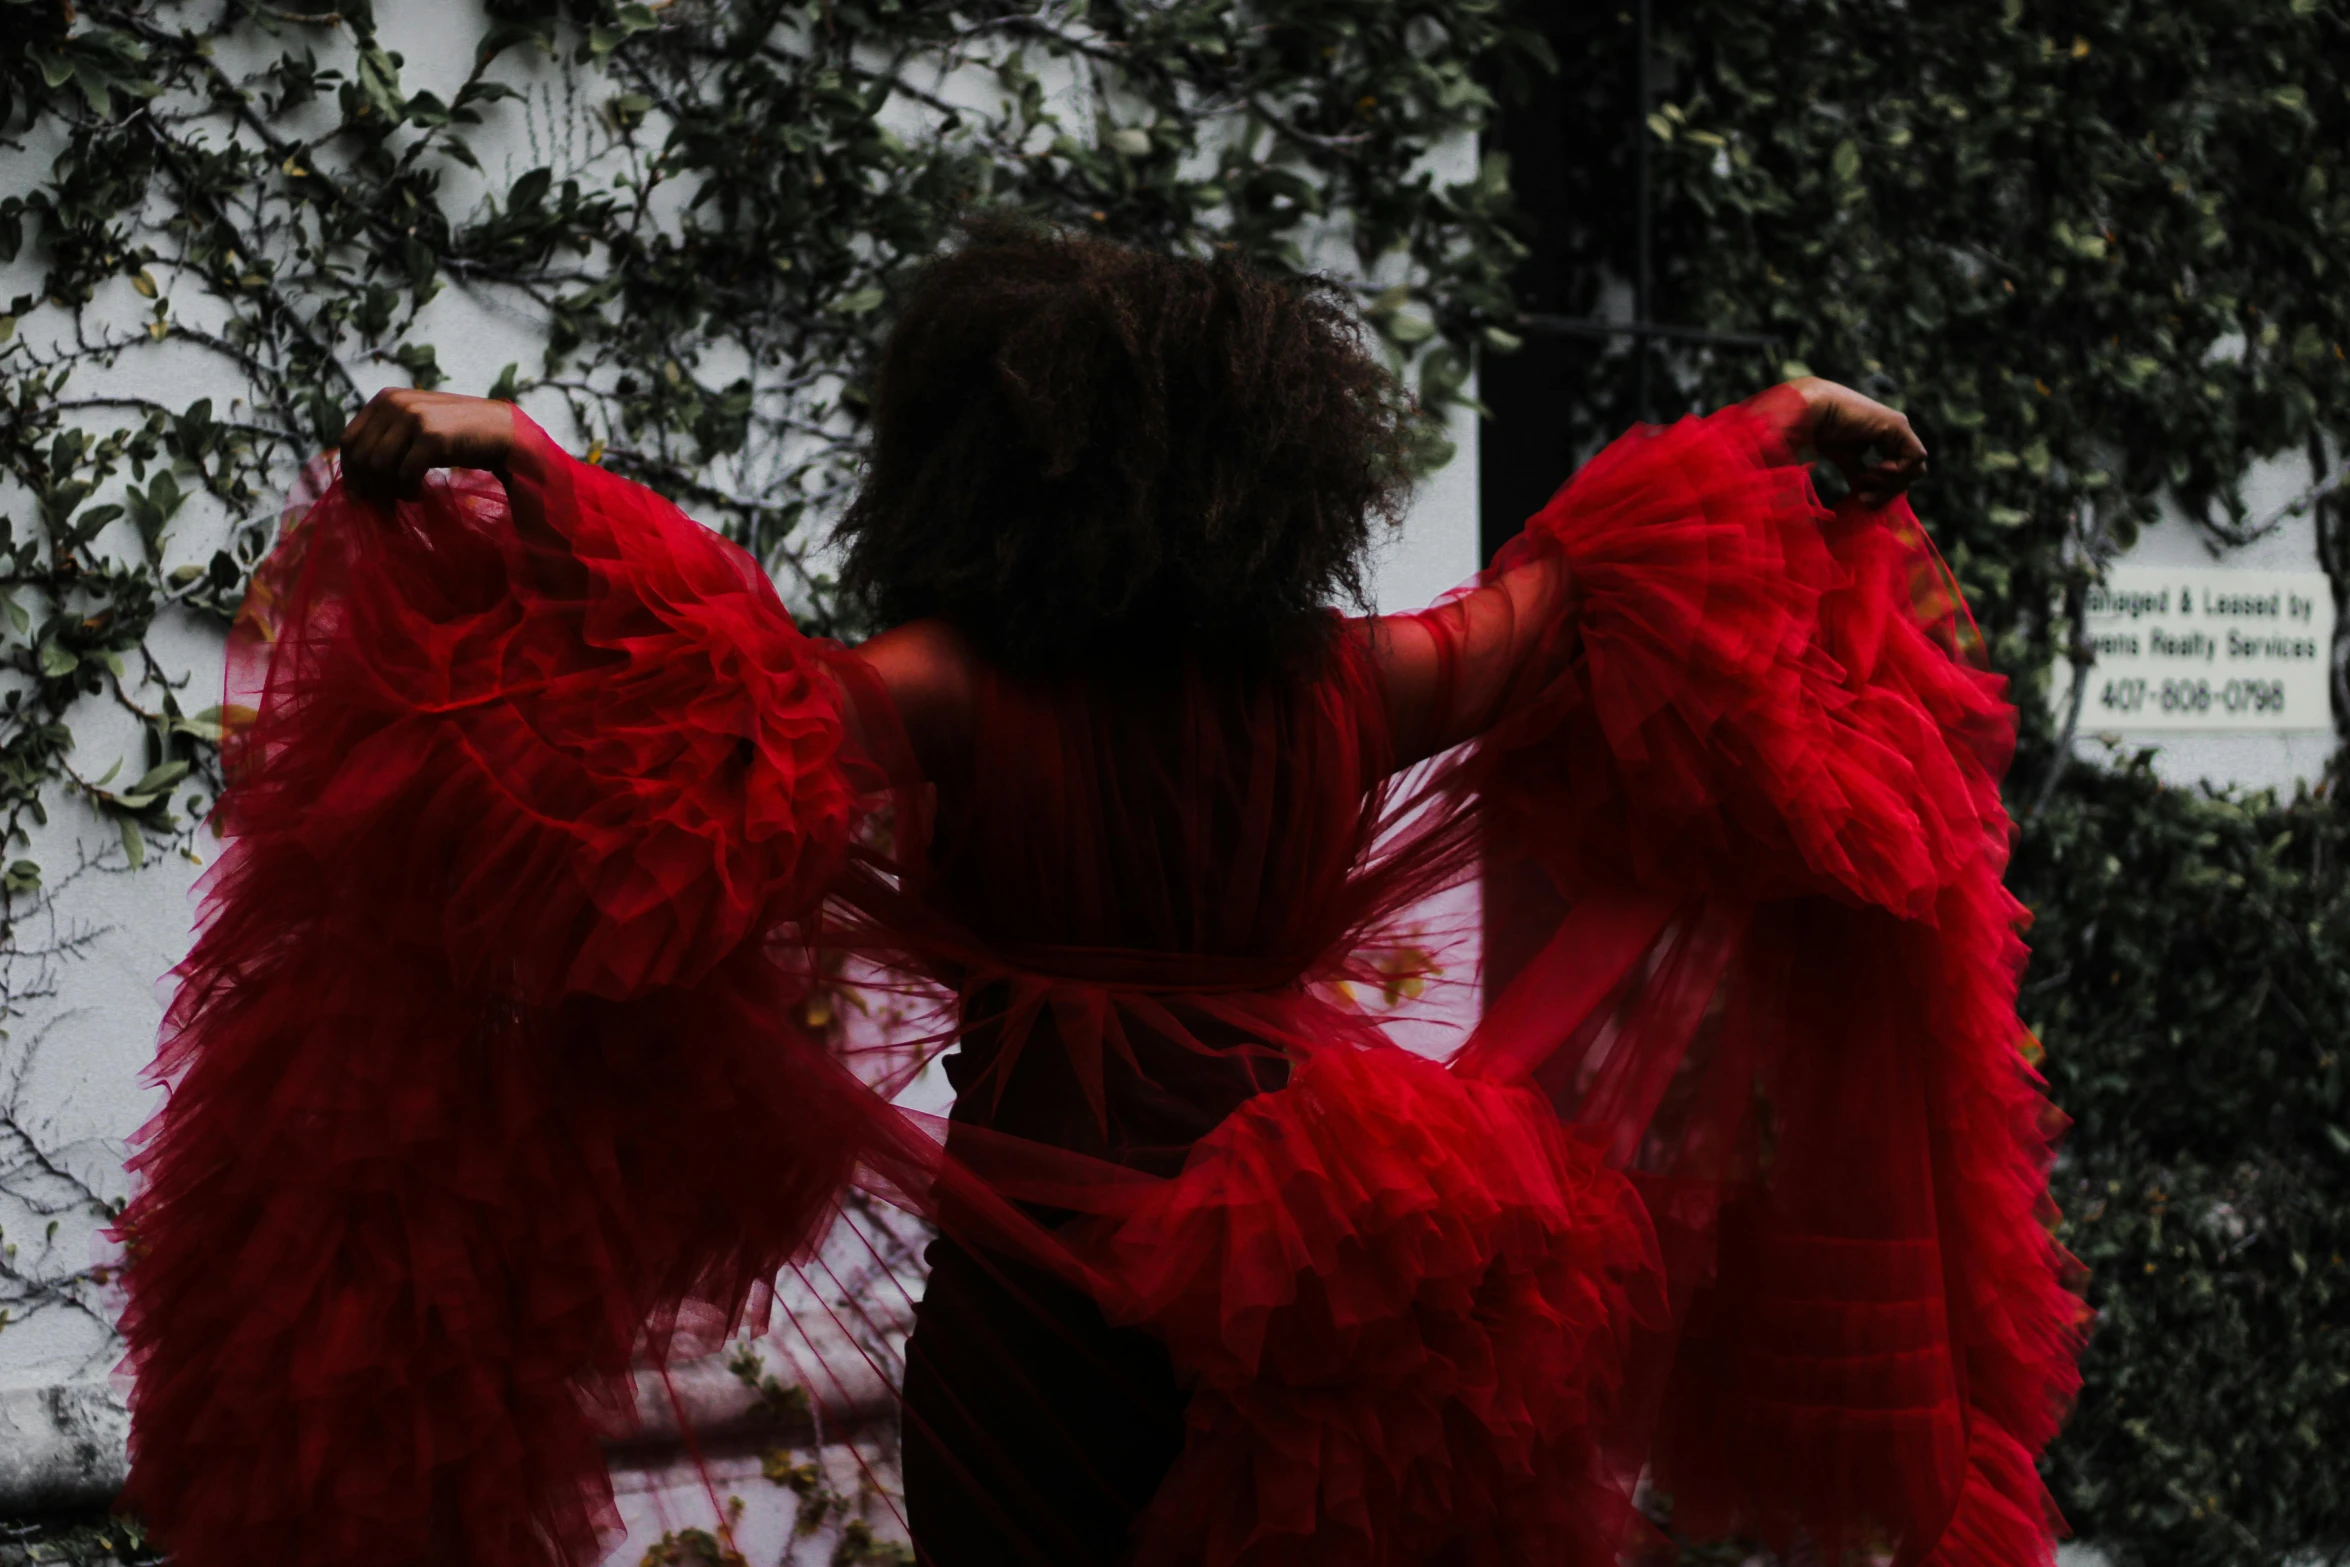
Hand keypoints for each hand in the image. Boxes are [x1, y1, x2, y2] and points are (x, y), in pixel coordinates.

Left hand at [337, 389, 515, 502]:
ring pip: (379, 466)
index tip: (357, 496)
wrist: (500, 430)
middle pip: (362, 456)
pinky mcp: (432, 436)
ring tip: (406, 496)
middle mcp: (395, 403)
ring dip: (390, 490)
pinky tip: (418, 494)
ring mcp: (414, 417)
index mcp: (385, 399)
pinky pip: (405, 474)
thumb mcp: (414, 426)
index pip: (348, 439)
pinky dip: (407, 491)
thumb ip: (385, 438)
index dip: (349, 472)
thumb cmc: (455, 434)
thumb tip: (354, 477)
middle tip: (384, 505)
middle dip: (369, 487)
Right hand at [1783, 376, 1926, 504]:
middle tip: (1864, 496)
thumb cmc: (1824, 432)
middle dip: (1887, 491)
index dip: (1884, 491)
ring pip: (1915, 468)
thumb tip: (1863, 495)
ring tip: (1866, 477)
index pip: (1900, 473)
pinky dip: (1897, 470)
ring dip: (1890, 482)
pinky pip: (1915, 457)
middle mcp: (1897, 434)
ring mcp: (1900, 429)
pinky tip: (1875, 468)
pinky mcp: (1898, 425)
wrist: (1815, 414)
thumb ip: (1860, 475)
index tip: (1861, 498)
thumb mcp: (1847, 460)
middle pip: (1909, 474)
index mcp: (1886, 440)